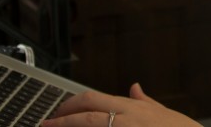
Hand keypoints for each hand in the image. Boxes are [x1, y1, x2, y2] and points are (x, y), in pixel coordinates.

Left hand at [43, 83, 201, 126]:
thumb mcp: (163, 113)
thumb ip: (145, 101)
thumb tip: (134, 87)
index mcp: (133, 108)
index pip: (93, 99)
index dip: (70, 105)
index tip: (58, 112)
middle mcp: (127, 118)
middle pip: (85, 111)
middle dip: (61, 116)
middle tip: (47, 123)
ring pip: (88, 126)